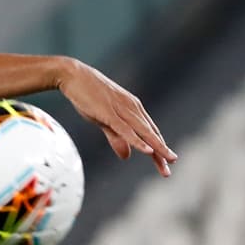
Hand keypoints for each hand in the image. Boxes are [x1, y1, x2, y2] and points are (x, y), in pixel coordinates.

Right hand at [56, 58, 175, 176]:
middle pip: (151, 133)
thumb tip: (127, 156)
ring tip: (167, 160)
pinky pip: (126, 130)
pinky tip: (148, 150)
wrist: (74, 76)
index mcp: (133, 109)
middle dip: (162, 151)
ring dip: (157, 147)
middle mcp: (133, 108)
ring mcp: (122, 109)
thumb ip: (116, 138)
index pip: (150, 132)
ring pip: (144, 132)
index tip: (166, 163)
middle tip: (170, 167)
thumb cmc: (88, 96)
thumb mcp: (104, 120)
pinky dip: (138, 140)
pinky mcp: (110, 112)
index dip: (159, 148)